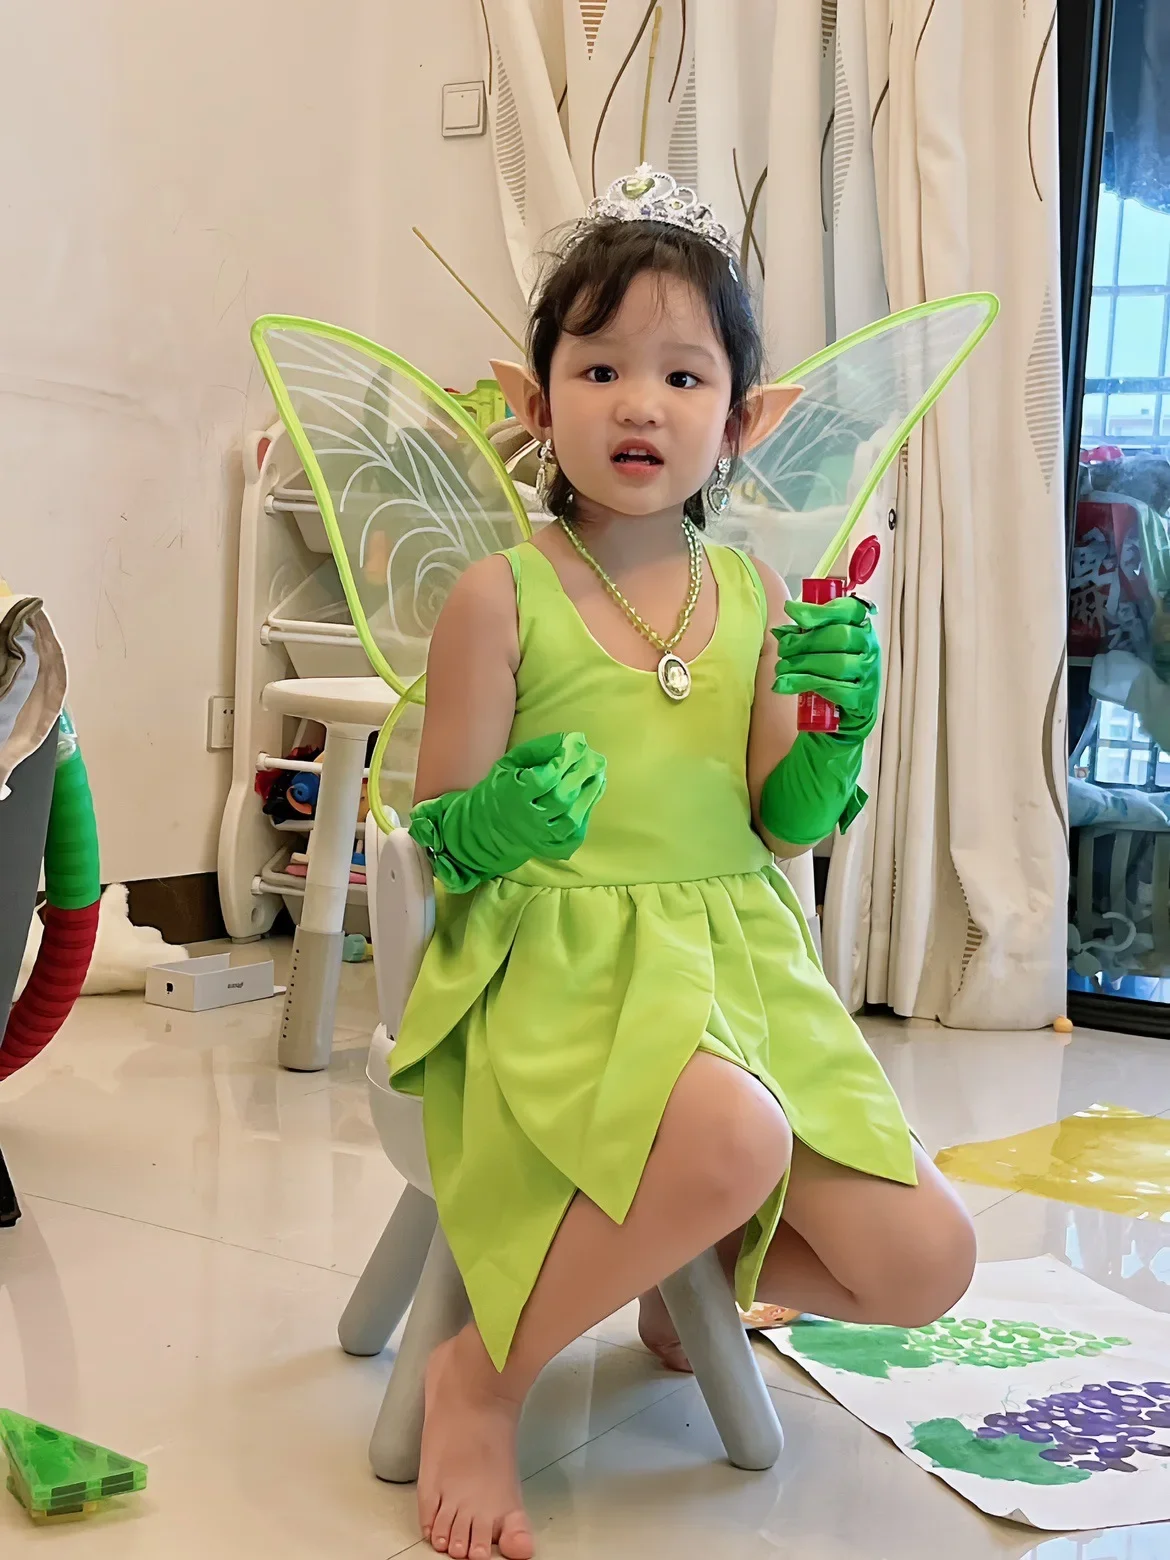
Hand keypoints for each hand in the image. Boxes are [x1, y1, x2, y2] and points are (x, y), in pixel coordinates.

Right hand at [494, 732, 607, 859]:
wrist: (492, 828)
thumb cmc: (503, 787)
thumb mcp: (511, 763)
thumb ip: (538, 750)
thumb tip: (572, 740)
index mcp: (512, 796)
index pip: (543, 779)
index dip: (564, 760)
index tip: (578, 742)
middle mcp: (528, 820)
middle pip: (561, 798)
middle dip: (582, 774)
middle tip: (596, 758)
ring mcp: (541, 838)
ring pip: (572, 818)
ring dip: (590, 794)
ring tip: (599, 775)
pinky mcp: (553, 849)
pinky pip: (576, 833)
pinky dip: (587, 812)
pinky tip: (592, 794)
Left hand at [771, 596, 880, 740]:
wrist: (845, 716)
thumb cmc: (832, 675)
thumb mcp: (819, 651)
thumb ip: (803, 637)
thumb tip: (779, 631)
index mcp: (862, 628)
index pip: (849, 609)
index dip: (819, 610)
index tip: (790, 610)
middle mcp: (871, 647)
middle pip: (839, 636)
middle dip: (804, 641)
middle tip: (783, 648)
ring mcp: (869, 673)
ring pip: (836, 663)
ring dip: (802, 664)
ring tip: (781, 668)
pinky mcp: (862, 698)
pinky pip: (832, 687)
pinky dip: (803, 683)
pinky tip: (784, 684)